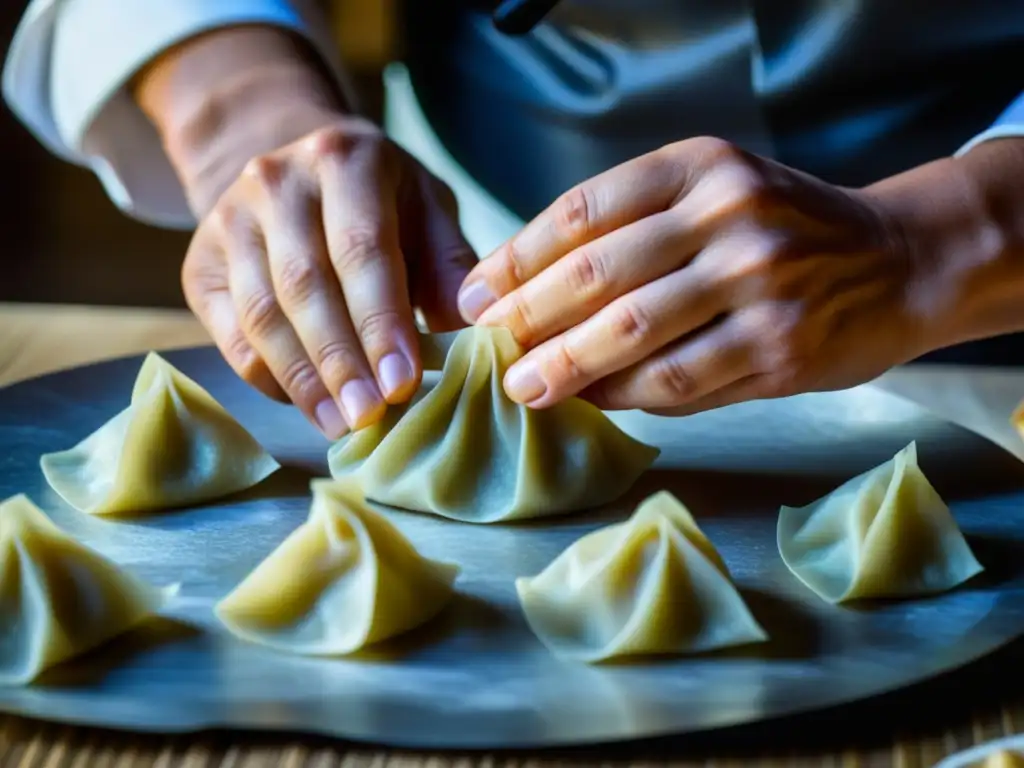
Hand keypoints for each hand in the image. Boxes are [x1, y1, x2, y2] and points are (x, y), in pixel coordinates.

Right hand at [182, 116, 475, 438]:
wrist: (292, 171)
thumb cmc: (379, 201)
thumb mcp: (426, 209)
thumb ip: (447, 264)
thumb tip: (467, 335)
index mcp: (344, 160)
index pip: (361, 249)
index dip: (381, 322)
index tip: (403, 382)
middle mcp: (276, 182)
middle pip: (305, 285)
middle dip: (341, 360)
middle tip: (370, 416)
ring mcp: (227, 221)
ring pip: (261, 313)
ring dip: (303, 379)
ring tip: (341, 424)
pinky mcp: (199, 263)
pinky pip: (230, 333)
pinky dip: (268, 377)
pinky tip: (307, 404)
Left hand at [457, 136, 941, 415]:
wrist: (900, 260)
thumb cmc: (786, 231)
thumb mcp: (716, 195)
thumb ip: (635, 231)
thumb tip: (532, 293)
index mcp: (700, 167)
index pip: (581, 211)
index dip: (515, 258)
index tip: (476, 295)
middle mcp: (728, 215)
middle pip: (595, 274)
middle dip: (526, 318)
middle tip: (487, 347)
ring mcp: (758, 283)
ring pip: (630, 333)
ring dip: (563, 366)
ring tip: (523, 386)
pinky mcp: (778, 349)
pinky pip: (675, 381)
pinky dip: (622, 395)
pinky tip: (591, 399)